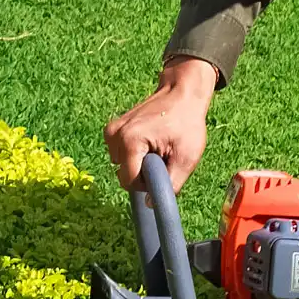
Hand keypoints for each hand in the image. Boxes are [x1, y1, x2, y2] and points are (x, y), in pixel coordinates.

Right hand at [103, 56, 218, 193]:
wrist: (182, 93)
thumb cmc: (187, 124)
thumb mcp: (187, 158)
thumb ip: (170, 185)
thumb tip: (151, 205)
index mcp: (130, 141)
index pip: (128, 182)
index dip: (147, 184)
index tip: (163, 170)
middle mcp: (114, 135)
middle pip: (124, 175)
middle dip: (143, 174)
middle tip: (163, 157)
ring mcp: (110, 131)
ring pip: (122, 166)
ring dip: (139, 164)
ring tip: (158, 147)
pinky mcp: (111, 129)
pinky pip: (121, 156)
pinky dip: (134, 155)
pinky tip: (150, 142)